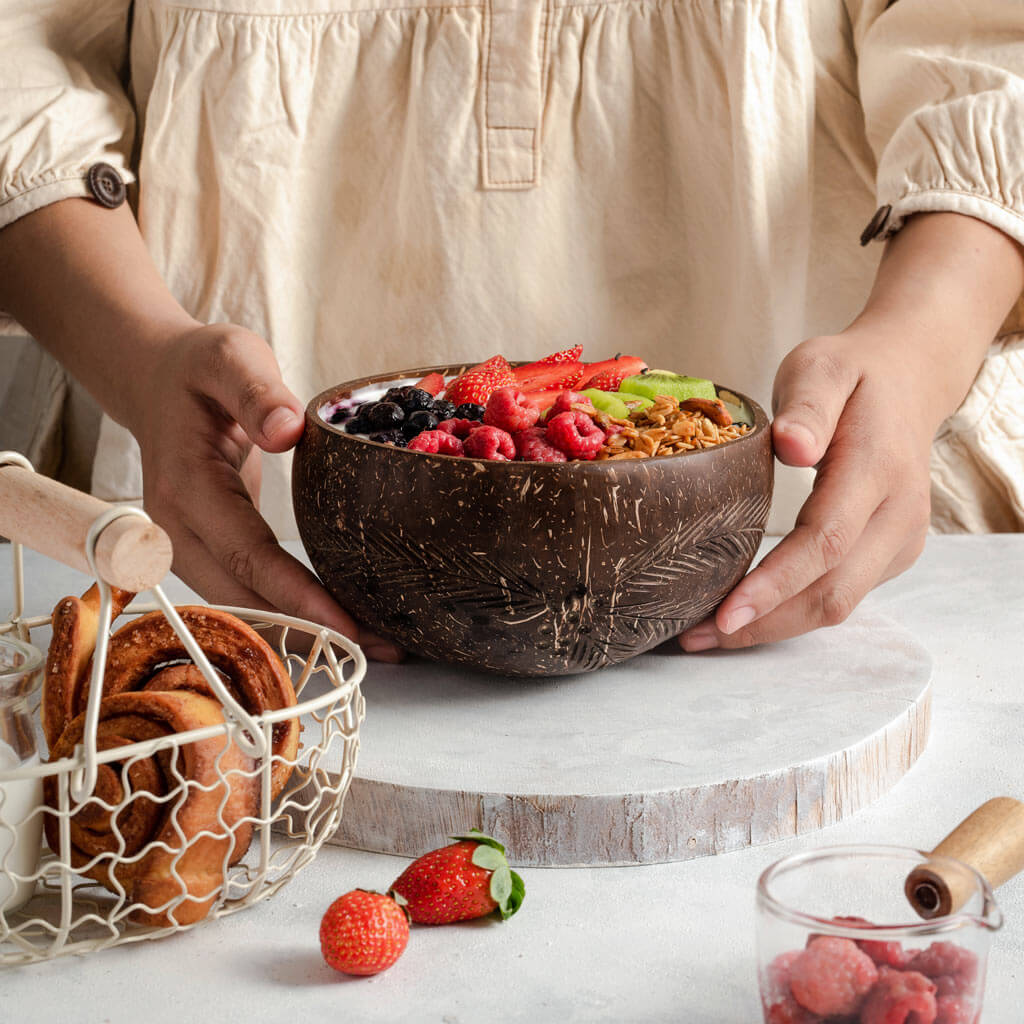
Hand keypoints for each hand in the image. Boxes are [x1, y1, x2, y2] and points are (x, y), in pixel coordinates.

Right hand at [128, 323, 402, 661]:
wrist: (158, 381)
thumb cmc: (198, 369)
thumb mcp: (229, 357)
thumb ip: (255, 391)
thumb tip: (286, 431)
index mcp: (186, 488)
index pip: (247, 556)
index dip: (296, 596)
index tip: (348, 626)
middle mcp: (177, 532)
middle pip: (245, 599)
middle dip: (313, 630)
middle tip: (388, 647)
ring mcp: (187, 547)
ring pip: (245, 607)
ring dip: (306, 631)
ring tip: (380, 643)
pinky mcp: (207, 551)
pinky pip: (249, 591)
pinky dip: (293, 612)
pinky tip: (344, 620)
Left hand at [680, 327, 931, 650]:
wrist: (908, 381)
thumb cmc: (852, 374)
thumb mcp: (822, 367)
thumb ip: (808, 406)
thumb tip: (792, 446)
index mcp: (878, 468)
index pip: (824, 541)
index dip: (774, 585)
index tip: (724, 613)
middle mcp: (899, 514)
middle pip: (832, 591)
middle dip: (764, 623)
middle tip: (695, 637)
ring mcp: (901, 539)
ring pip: (839, 604)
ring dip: (775, 627)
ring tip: (709, 636)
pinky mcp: (892, 553)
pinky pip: (842, 595)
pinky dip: (793, 612)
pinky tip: (747, 614)